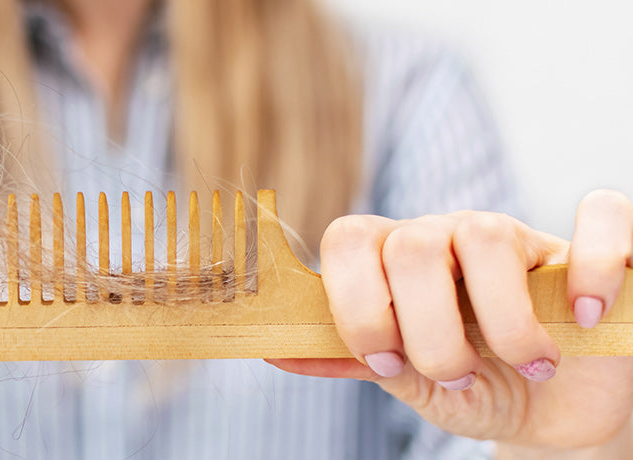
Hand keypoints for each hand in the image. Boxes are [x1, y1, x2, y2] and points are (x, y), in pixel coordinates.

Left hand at [269, 190, 632, 452]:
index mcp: (395, 260)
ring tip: (527, 363)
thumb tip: (273, 349)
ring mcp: (521, 236)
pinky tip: (581, 316)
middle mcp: (450, 236)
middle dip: (427, 330)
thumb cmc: (476, 386)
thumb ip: (349, 359)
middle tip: (455, 373)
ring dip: (500, 320)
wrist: (553, 412)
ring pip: (484, 234)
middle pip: (410, 245)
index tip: (387, 363)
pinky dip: (591, 268)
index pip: (348, 238)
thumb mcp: (409, 381)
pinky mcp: (593, 247)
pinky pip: (601, 215)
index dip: (356, 305)